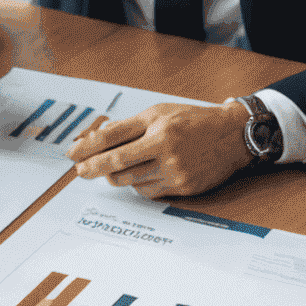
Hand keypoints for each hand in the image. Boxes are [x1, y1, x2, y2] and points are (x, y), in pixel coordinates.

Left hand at [68, 100, 251, 196]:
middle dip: (93, 168)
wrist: (233, 136)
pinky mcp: (182, 188)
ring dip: (116, 176)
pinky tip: (140, 174)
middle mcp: (167, 150)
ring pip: (130, 181)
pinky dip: (137, 183)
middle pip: (117, 165)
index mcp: (159, 128)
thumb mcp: (159, 113)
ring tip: (113, 168)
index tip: (71, 155)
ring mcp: (175, 172)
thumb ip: (127, 126)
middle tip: (81, 170)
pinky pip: (147, 191)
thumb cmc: (192, 121)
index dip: (87, 148)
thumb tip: (96, 138)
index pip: (112, 140)